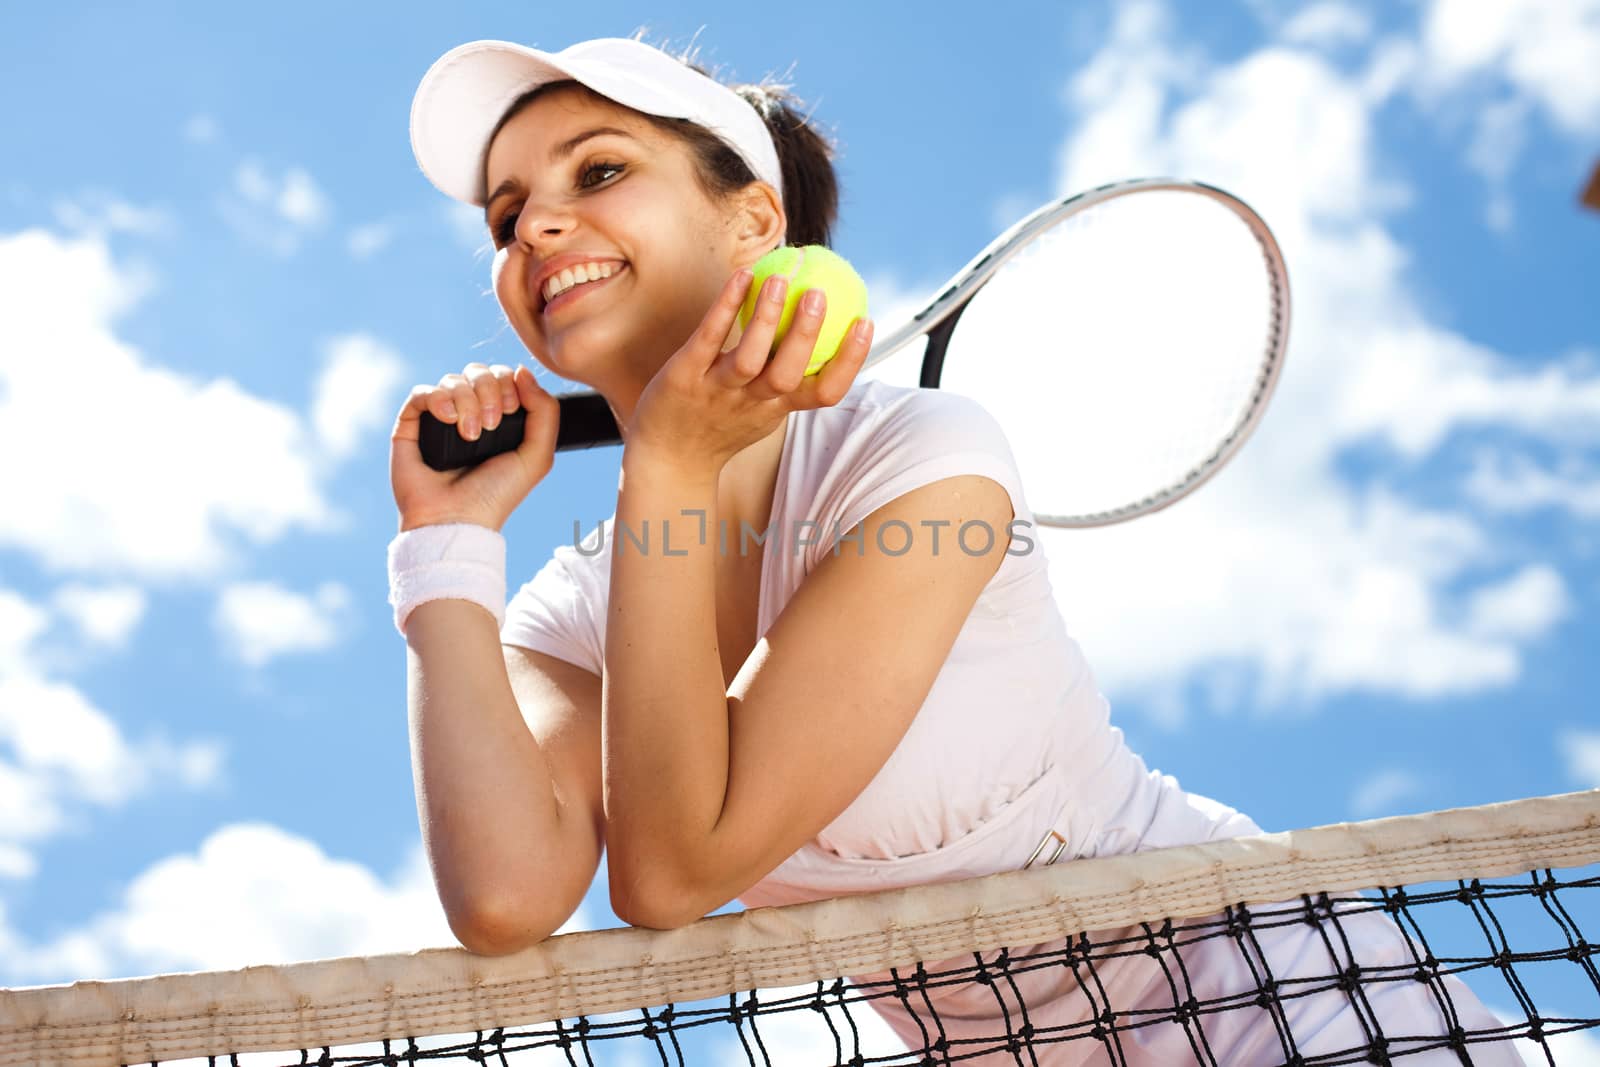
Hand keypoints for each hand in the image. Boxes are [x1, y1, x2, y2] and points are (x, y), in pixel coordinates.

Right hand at [389, 361, 559, 532]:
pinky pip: (423, 392)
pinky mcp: (411, 425)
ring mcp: (438, 419)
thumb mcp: (537, 456)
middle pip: (478, 372)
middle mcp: (468, 414)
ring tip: (470, 434)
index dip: (508, 383)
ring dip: (467, 400)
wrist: (458, 519)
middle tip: (491, 424)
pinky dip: (438, 398)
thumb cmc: (496, 495)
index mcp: (497, 419)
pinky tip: (448, 419)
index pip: (502, 376)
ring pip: (452, 380)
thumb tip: (522, 370)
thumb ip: (545, 412)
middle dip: (489, 390)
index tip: (510, 410)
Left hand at [624, 268, 873, 472]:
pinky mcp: (684, 377)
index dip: (850, 361)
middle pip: (788, 375)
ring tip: (780, 279)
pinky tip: (742, 276)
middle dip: (806, 336)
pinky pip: (708, 339)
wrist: (666, 458)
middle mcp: (751, 402)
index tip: (866, 322)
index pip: (825, 393)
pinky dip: (725, 308)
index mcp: (777, 409)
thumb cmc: (720, 424)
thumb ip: (788, 375)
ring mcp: (717, 391)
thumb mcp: (762, 409)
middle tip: (820, 294)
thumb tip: (818, 323)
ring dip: (766, 319)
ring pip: (748, 359)